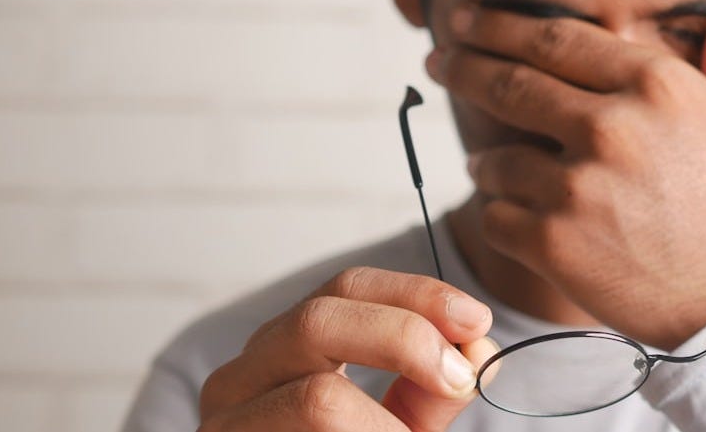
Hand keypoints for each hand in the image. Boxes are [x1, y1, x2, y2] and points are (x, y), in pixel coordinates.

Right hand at [198, 267, 497, 430]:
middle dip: (405, 337)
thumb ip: (434, 388)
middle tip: (459, 378)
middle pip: (318, 318)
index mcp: (286, 350)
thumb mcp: (397, 427)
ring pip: (317, 397)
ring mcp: (225, 425)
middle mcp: (241, 376)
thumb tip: (480, 352)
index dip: (416, 294)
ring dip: (388, 424)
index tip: (476, 320)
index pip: (346, 288)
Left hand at [428, 0, 705, 350]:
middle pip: (510, 84)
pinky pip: (495, 217)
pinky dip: (497, 214)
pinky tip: (511, 215)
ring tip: (488, 166)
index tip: (468, 23)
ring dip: (486, 161)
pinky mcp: (554, 245)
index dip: (500, 27)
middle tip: (439, 60)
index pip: (556, 39)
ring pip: (495, 160)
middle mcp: (610, 127)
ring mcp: (577, 187)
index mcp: (655, 85)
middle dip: (463, 68)